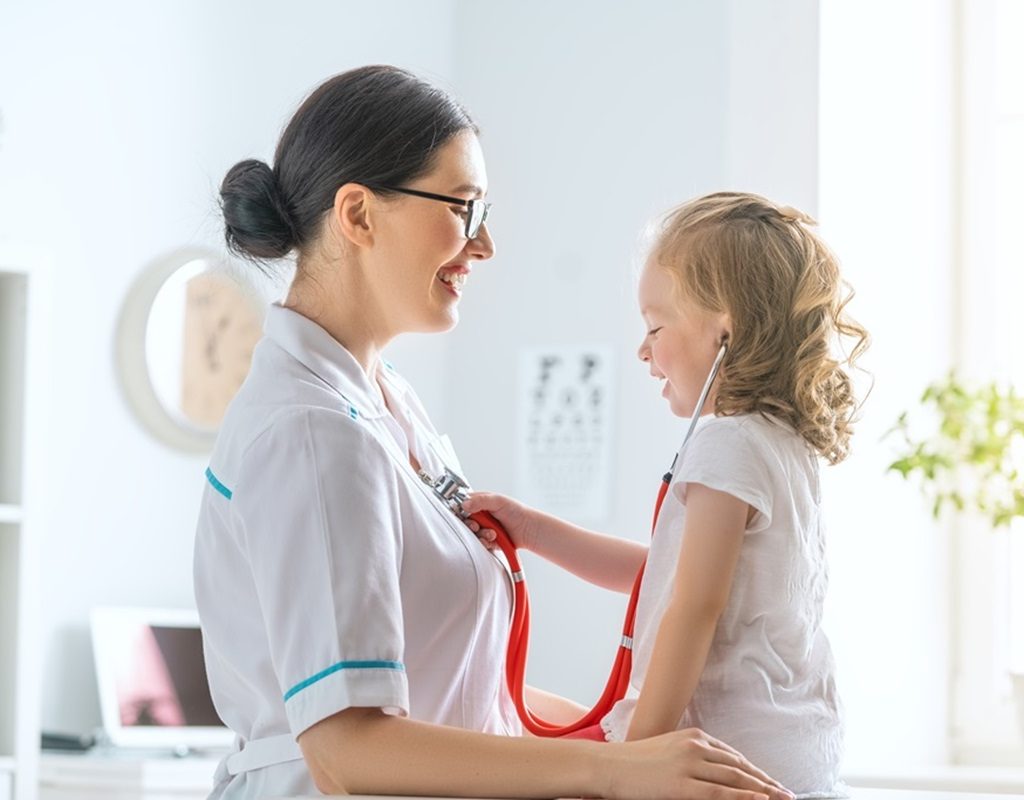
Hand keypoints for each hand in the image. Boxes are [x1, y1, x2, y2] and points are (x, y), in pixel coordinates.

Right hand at [460, 492, 537, 551]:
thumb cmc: (516, 511)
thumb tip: (464, 504)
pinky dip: (485, 542)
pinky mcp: (487, 540)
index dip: (461, 511)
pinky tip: (493, 539)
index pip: (463, 505)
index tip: (464, 514)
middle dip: (471, 525)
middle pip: (465, 522)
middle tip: (477, 526)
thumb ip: (480, 501)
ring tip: (492, 533)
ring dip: (481, 534)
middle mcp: (480, 516)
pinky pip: (479, 543)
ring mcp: (483, 528)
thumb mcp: (498, 501)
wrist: (528, 530)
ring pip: (472, 534)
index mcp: (480, 503)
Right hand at [605, 728, 793, 799]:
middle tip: (786, 793)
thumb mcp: (667, 751)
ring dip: (763, 790)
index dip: (755, 771)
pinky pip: (721, 794)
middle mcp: (696, 747)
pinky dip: (744, 797)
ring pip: (736, 780)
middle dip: (766, 781)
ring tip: (782, 799)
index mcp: (694, 737)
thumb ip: (690, 757)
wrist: (608, 765)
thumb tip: (712, 771)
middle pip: (740, 767)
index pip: (733, 756)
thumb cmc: (634, 762)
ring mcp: (690, 765)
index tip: (771, 782)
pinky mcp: (682, 786)